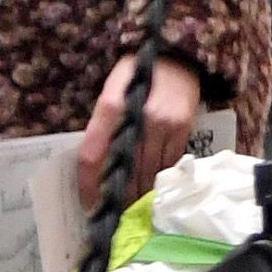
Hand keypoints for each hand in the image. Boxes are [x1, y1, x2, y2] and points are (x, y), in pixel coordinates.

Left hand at [77, 54, 202, 209]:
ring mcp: (164, 124)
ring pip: (147, 171)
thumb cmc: (137, 74)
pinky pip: (167, 163)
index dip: (89, 182)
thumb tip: (98, 164)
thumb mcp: (111, 90)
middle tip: (110, 215)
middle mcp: (138, 117)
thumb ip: (104, 124)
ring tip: (130, 210)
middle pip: (123, 169)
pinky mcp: (183, 129)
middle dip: (116, 196)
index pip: (93, 153)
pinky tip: (152, 191)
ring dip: (137, 194)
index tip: (88, 202)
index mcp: (111, 105)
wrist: (178, 56)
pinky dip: (158, 180)